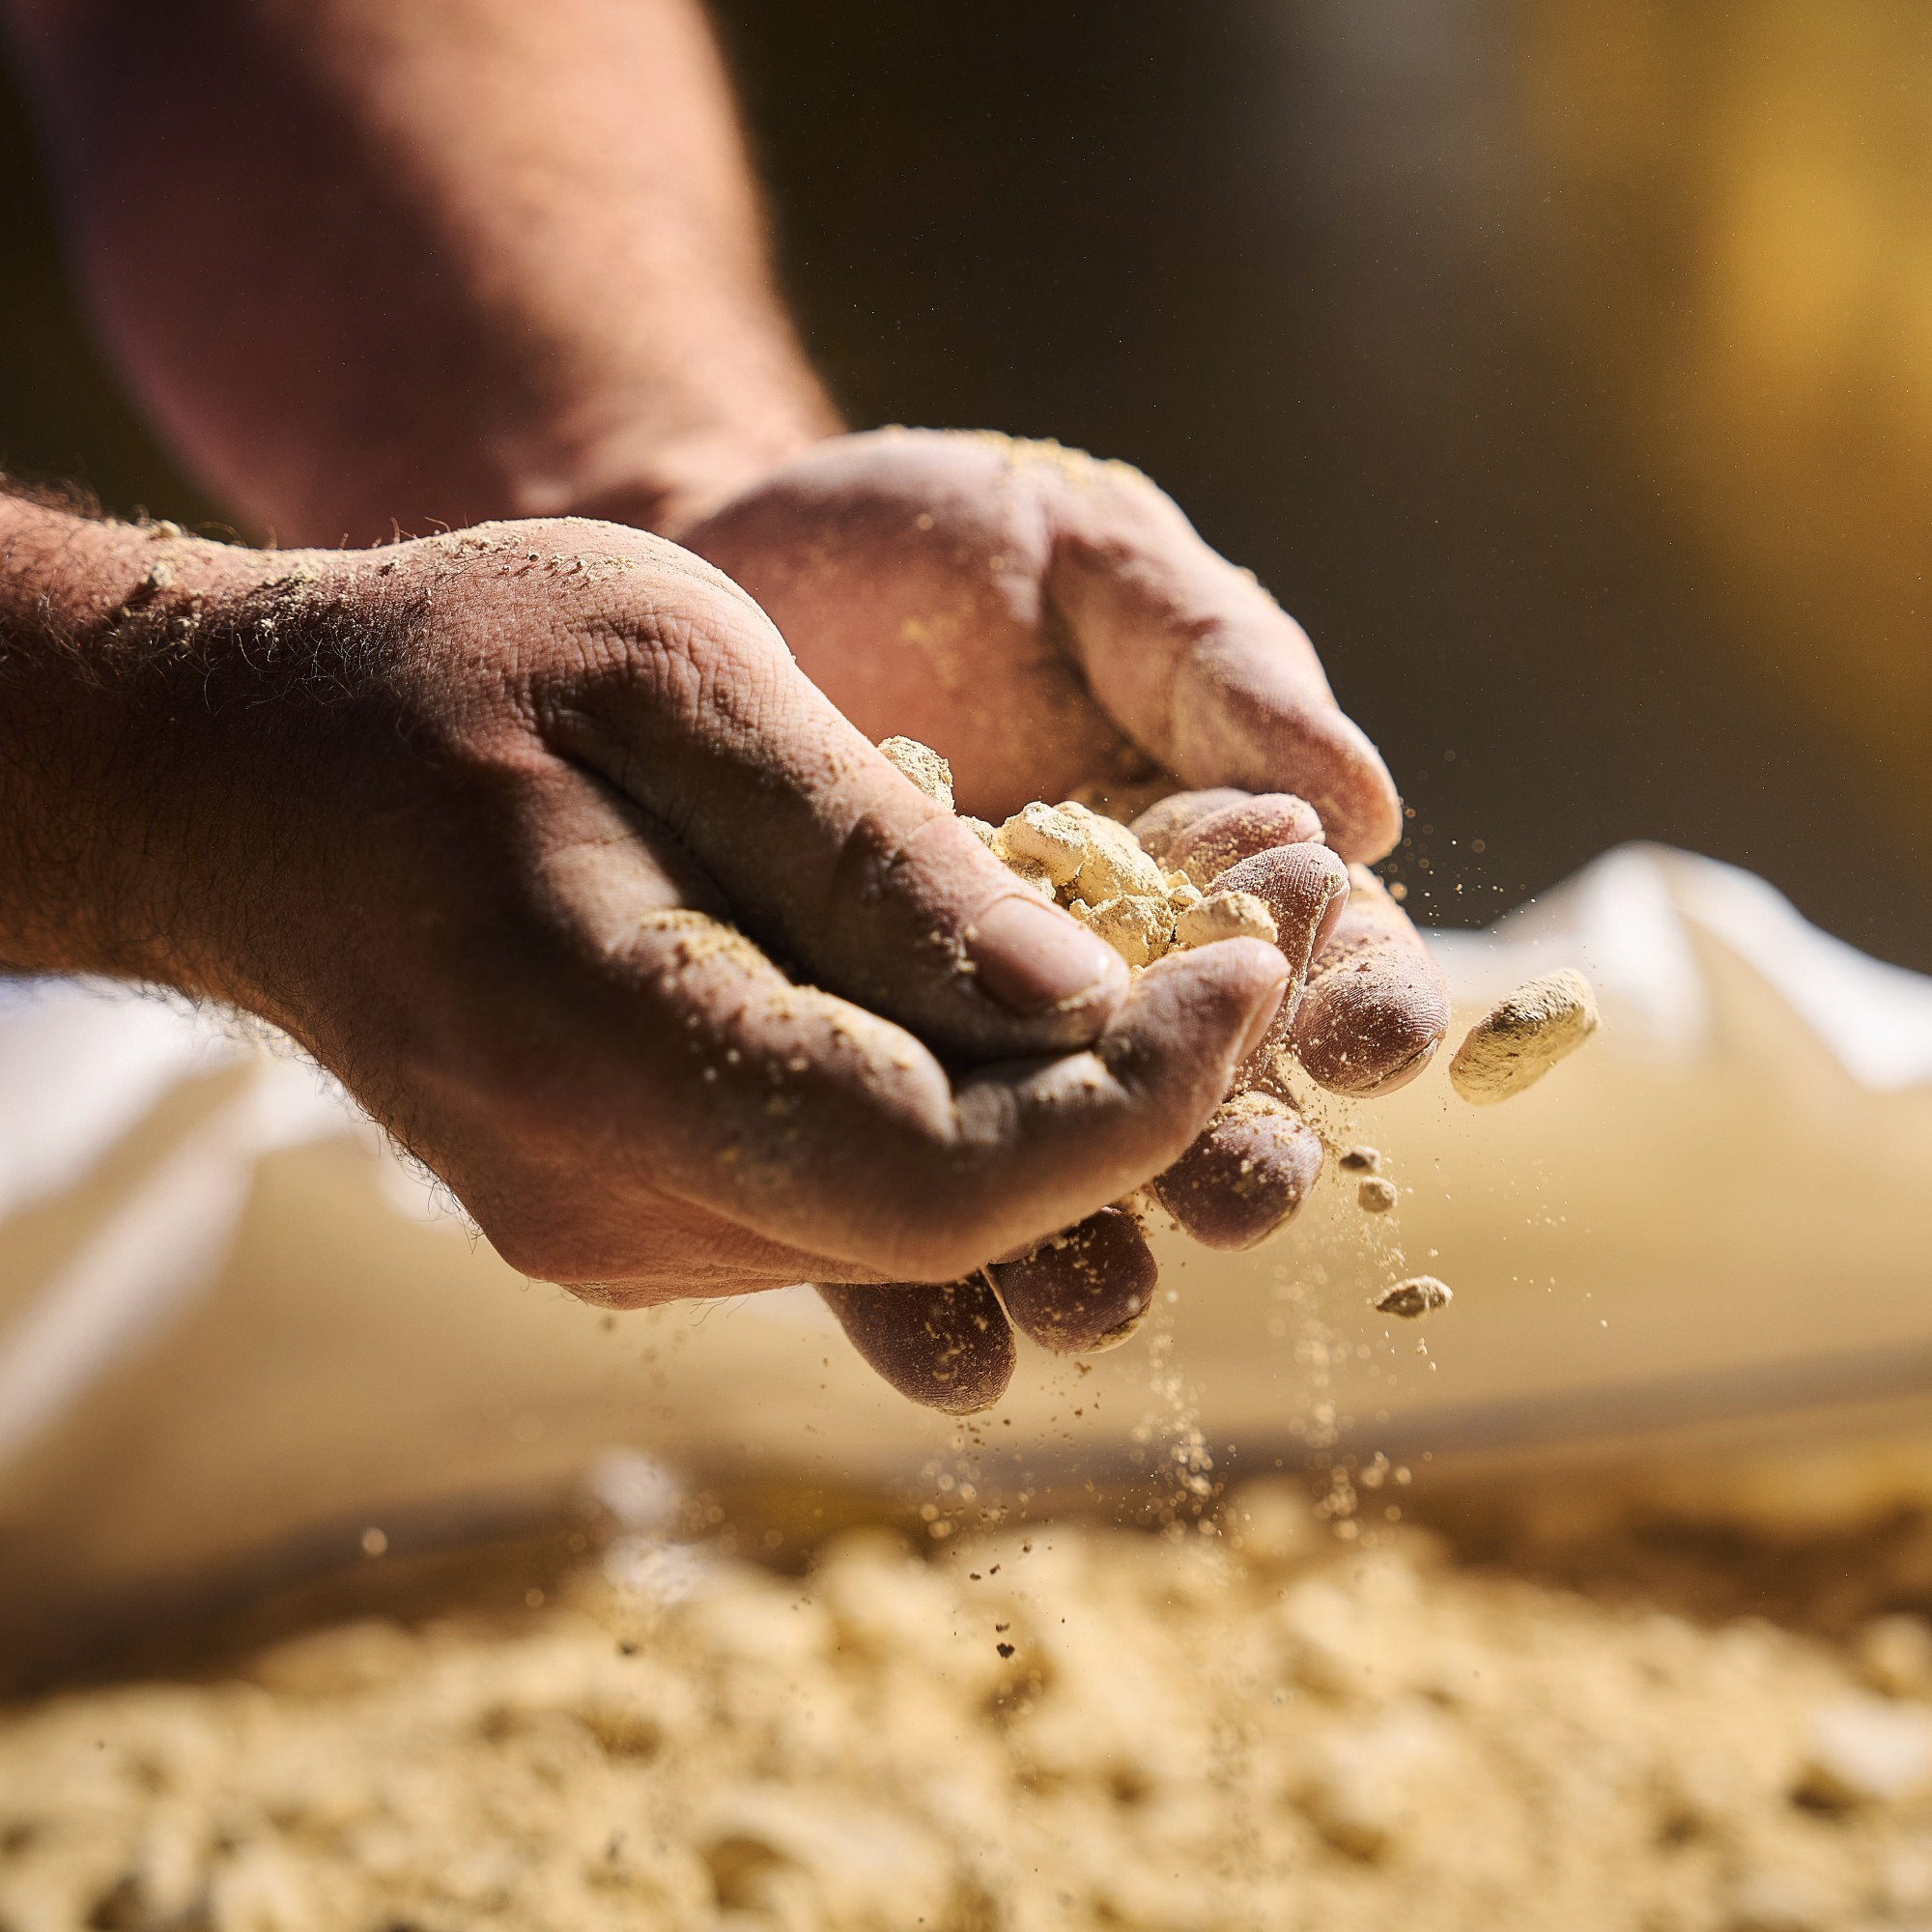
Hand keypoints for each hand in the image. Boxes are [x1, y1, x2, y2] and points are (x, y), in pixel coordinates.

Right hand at [0, 505, 1289, 1303]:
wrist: (258, 773)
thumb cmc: (449, 666)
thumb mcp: (670, 673)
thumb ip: (873, 856)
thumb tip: (1079, 1007)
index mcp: (600, 1050)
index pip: (940, 1180)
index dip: (1137, 1105)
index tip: (1251, 977)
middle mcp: (611, 1196)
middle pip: (950, 1227)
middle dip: (1137, 1112)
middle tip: (1256, 960)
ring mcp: (619, 1229)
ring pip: (914, 1226)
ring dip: (1062, 1111)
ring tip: (1157, 968)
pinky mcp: (638, 1211)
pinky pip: (845, 1197)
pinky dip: (957, 1106)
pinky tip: (994, 997)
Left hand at [681, 431, 1447, 1407]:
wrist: (708, 569)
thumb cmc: (918, 543)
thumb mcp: (1083, 552)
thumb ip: (1217, 659)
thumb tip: (1370, 808)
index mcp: (1200, 856)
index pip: (1322, 947)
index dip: (1359, 994)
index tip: (1369, 1033)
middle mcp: (1106, 974)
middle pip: (1207, 1094)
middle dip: (1237, 1149)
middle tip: (1236, 1186)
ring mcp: (973, 1045)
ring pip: (1064, 1179)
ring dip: (1097, 1247)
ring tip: (1095, 1292)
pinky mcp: (842, 1088)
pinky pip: (892, 1198)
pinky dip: (926, 1290)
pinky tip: (946, 1345)